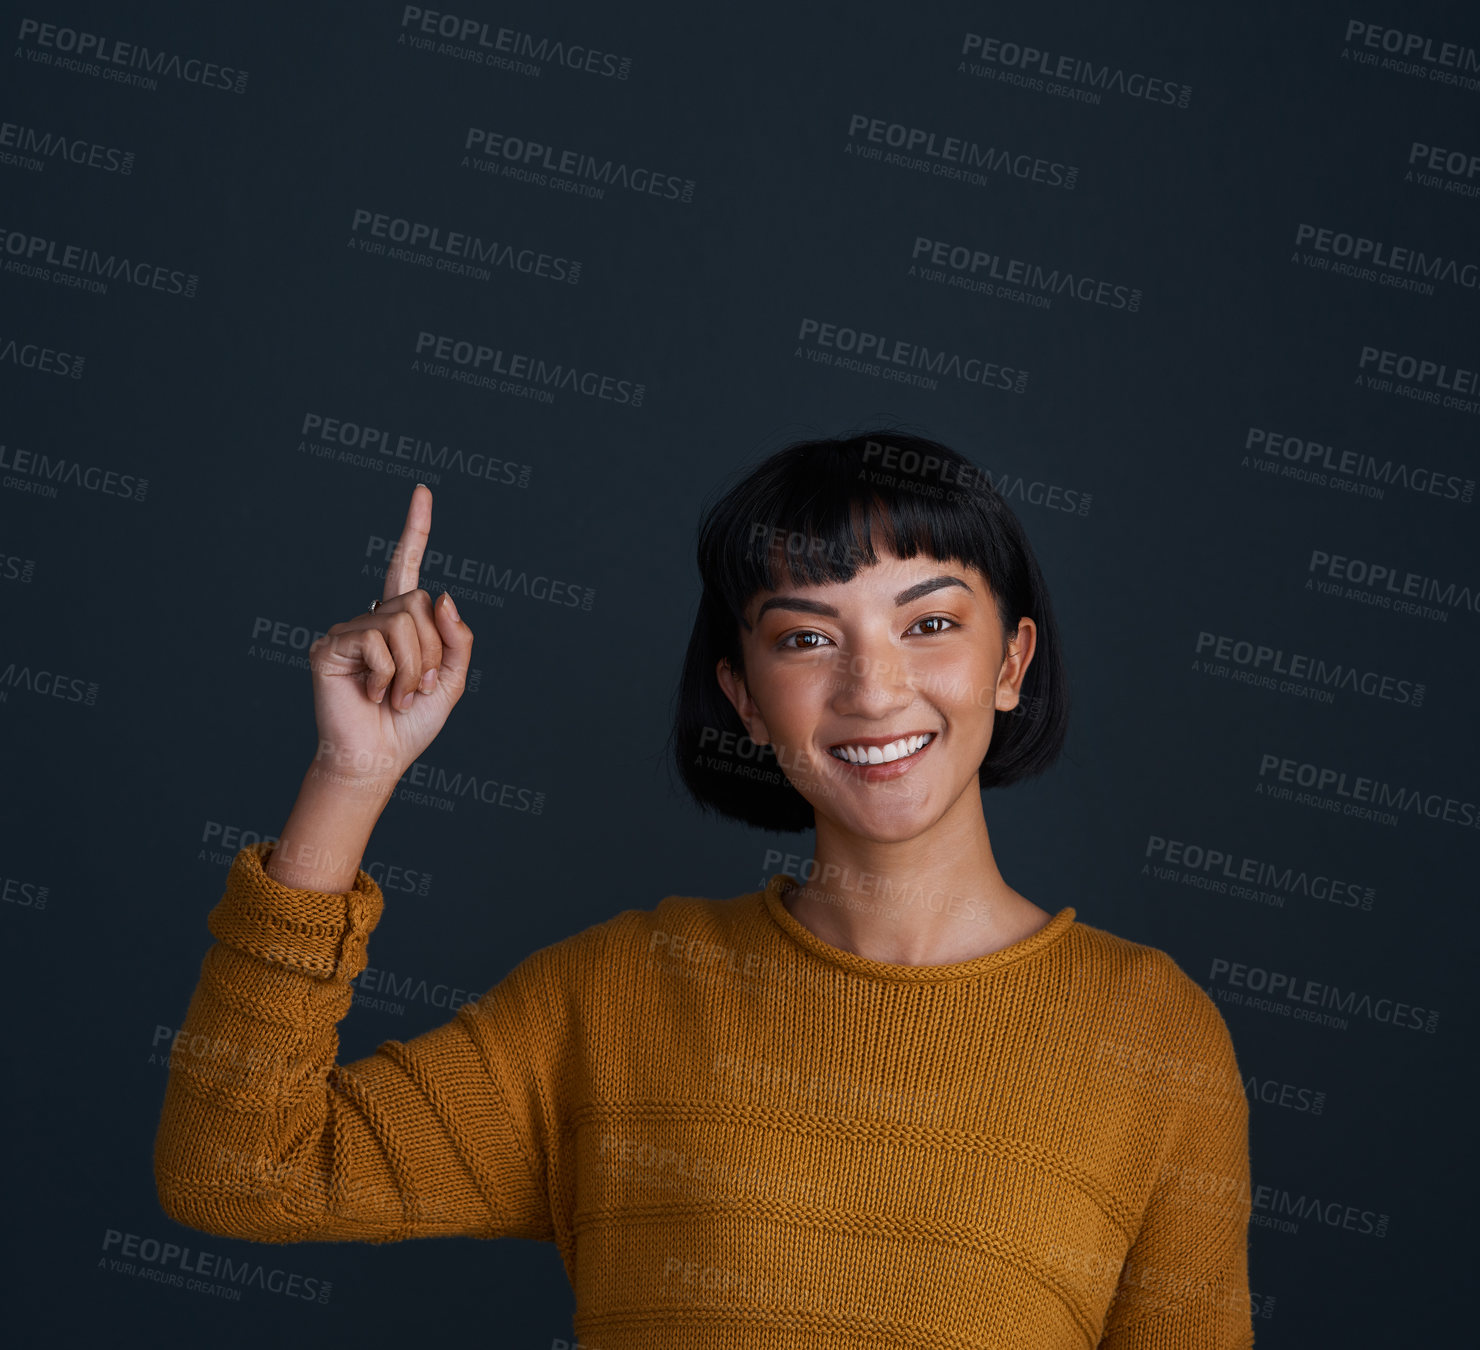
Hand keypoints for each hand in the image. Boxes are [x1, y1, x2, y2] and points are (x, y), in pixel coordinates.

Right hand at [305, 484, 472, 793]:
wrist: (377, 758)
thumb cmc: (411, 723)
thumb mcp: (452, 681)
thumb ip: (457, 639)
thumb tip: (443, 595)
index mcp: (401, 623)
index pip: (406, 568)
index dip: (415, 530)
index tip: (423, 491)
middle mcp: (372, 618)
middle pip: (418, 604)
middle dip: (431, 652)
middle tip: (417, 688)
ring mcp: (349, 630)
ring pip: (401, 623)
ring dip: (413, 669)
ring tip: (396, 696)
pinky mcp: (330, 646)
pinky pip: (376, 643)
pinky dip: (387, 675)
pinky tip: (372, 694)